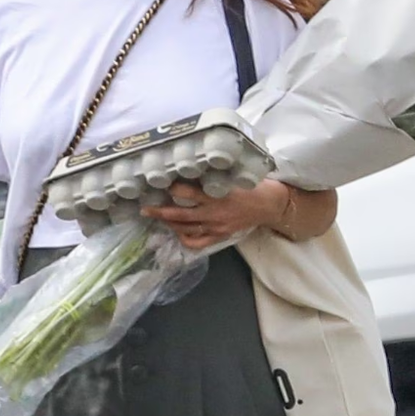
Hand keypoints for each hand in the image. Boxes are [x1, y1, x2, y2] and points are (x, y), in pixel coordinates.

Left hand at [142, 178, 293, 252]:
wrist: (269, 206)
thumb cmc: (250, 187)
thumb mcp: (231, 178)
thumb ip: (211, 179)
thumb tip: (187, 172)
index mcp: (218, 195)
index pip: (188, 193)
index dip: (173, 189)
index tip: (161, 183)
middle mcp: (215, 213)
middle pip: (181, 215)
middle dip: (160, 211)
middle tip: (145, 208)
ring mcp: (216, 227)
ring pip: (186, 229)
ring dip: (169, 223)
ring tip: (158, 217)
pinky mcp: (220, 236)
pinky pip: (197, 242)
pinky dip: (184, 238)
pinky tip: (177, 231)